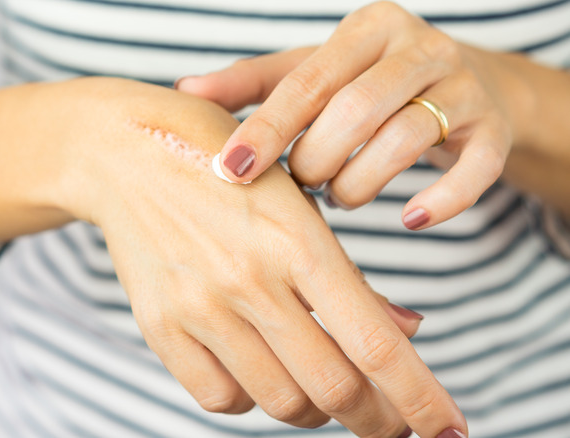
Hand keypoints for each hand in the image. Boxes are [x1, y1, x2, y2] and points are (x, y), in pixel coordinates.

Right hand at [0, 77, 460, 435]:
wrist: (124, 154)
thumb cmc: (224, 166)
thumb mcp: (297, 203)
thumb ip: (350, 276)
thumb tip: (407, 332)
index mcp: (297, 241)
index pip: (375, 344)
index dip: (420, 398)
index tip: (446, 431)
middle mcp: (249, 281)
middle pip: (334, 388)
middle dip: (377, 418)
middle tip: (388, 420)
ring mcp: (199, 307)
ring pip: (281, 402)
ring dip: (315, 410)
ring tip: (322, 390)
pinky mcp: (159, 326)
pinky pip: (219, 398)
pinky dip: (253, 401)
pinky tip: (262, 372)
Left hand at [177, 1, 520, 230]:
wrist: (464, 84)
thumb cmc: (365, 83)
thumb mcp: (311, 74)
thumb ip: (253, 83)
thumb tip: (185, 90)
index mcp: (366, 29)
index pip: (306, 82)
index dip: (266, 129)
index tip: (229, 170)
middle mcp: (417, 48)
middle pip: (356, 109)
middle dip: (316, 161)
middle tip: (300, 185)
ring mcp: (462, 86)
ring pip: (406, 139)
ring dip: (360, 184)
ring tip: (339, 197)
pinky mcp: (493, 129)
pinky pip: (475, 169)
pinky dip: (442, 200)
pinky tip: (411, 219)